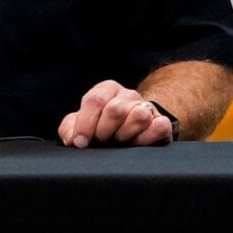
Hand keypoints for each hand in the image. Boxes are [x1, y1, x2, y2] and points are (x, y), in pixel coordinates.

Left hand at [57, 79, 172, 147]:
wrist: (132, 129)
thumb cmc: (103, 126)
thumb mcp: (82, 124)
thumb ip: (70, 128)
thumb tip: (72, 139)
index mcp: (107, 89)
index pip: (95, 100)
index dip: (85, 123)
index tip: (81, 142)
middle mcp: (128, 95)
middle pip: (116, 109)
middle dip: (104, 131)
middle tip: (102, 140)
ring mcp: (147, 107)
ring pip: (139, 116)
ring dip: (126, 134)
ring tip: (120, 141)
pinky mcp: (161, 121)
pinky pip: (159, 126)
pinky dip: (147, 138)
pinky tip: (137, 143)